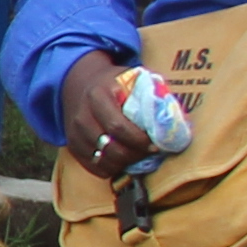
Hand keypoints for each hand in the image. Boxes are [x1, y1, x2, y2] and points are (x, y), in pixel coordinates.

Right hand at [58, 47, 159, 173]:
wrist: (78, 83)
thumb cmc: (114, 83)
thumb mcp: (134, 78)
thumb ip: (154, 94)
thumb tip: (174, 120)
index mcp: (98, 95)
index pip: (117, 126)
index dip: (139, 140)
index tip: (156, 144)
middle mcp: (82, 116)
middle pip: (110, 148)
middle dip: (135, 154)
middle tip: (150, 152)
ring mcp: (74, 133)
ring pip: (103, 161)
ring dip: (125, 163)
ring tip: (138, 156)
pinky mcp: (72, 146)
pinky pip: (94, 168)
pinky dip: (112, 169)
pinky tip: (123, 160)